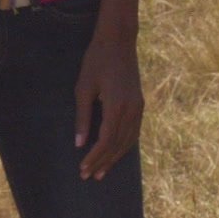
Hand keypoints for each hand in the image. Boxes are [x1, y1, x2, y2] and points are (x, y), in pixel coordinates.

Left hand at [75, 35, 143, 179]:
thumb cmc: (96, 61)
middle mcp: (131, 109)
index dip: (94, 157)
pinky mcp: (139, 103)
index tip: (82, 169)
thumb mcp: (84, 88)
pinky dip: (125, 145)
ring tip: (102, 171)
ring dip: (115, 157)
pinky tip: (116, 152)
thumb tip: (79, 143)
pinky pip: (134, 131)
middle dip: (103, 162)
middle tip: (89, 176)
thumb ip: (83, 117)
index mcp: (116, 105)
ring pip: (129, 140)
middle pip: (118, 144)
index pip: (106, 140)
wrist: (119, 40)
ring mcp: (138, 106)